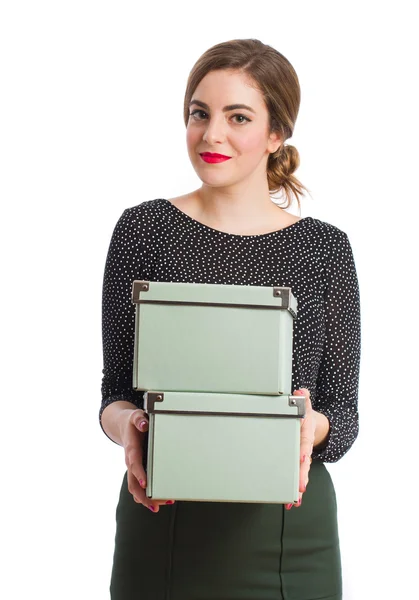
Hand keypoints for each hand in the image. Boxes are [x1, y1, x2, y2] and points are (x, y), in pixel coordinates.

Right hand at [119, 408, 174, 512]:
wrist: (124, 426)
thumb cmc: (133, 422)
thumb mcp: (136, 416)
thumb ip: (139, 419)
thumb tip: (143, 424)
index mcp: (131, 449)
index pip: (134, 463)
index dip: (138, 473)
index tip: (145, 484)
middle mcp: (130, 461)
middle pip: (132, 483)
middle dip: (143, 495)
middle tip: (156, 505)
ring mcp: (132, 468)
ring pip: (134, 488)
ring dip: (146, 499)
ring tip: (161, 504)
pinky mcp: (136, 471)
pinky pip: (138, 486)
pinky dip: (147, 495)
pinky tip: (159, 500)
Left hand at [285, 388, 315, 509]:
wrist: (315, 425)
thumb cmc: (307, 416)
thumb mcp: (306, 406)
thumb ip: (303, 398)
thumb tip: (300, 391)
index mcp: (305, 436)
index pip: (305, 445)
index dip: (303, 452)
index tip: (303, 458)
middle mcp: (305, 449)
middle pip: (304, 465)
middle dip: (302, 477)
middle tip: (300, 488)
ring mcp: (302, 458)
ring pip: (301, 475)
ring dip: (298, 488)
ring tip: (294, 500)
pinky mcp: (298, 463)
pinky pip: (297, 477)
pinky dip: (295, 490)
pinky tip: (292, 501)